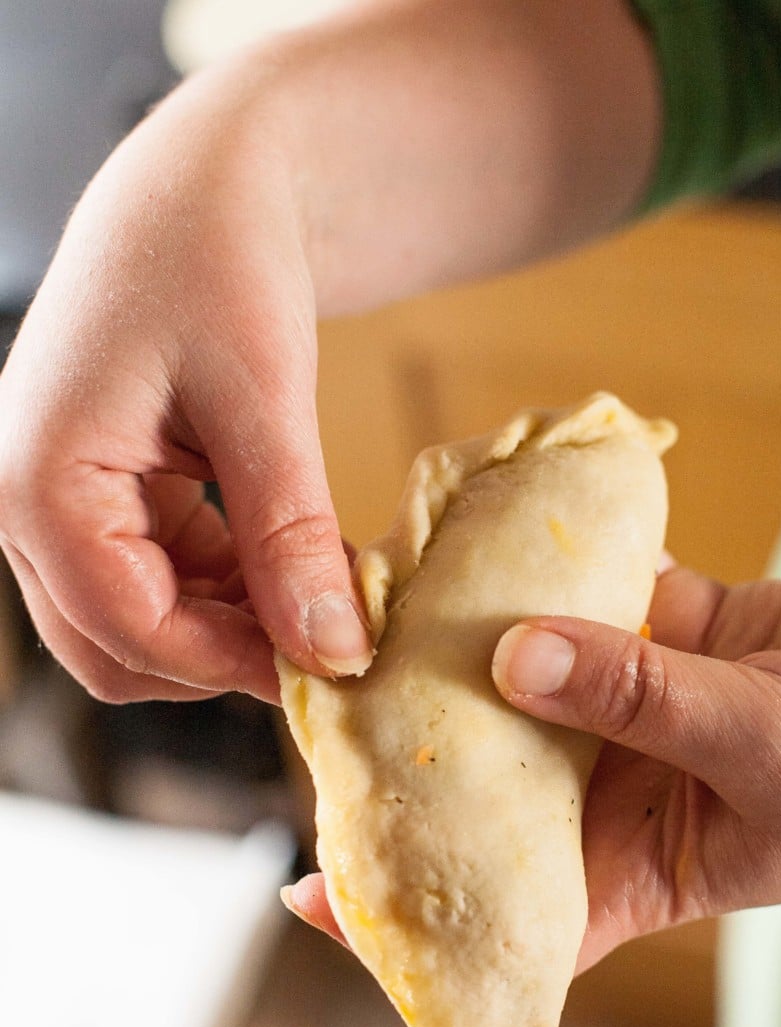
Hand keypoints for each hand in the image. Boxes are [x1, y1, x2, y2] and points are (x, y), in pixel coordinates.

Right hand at [0, 0, 658, 705]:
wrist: (204, 185)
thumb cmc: (219, 258)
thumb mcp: (263, 405)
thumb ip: (288, 539)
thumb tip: (333, 652)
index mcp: (41, 479)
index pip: (126, 629)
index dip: (232, 665)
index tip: (328, 671)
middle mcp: (24, 501)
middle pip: (114, 646)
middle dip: (220, 658)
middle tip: (323, 647)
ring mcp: (56, 497)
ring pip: (133, 621)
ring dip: (224, 628)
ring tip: (317, 600)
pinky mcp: (96, 491)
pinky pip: (151, 577)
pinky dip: (220, 590)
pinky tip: (287, 565)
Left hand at [284, 564, 780, 971]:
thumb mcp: (760, 751)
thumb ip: (642, 701)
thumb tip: (515, 655)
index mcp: (629, 865)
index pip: (505, 917)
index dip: (413, 920)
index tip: (314, 895)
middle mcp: (601, 789)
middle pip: (480, 781)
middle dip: (406, 751)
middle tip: (324, 711)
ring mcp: (613, 700)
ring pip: (510, 677)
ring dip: (451, 643)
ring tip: (375, 609)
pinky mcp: (638, 626)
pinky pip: (564, 595)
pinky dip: (521, 565)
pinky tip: (465, 535)